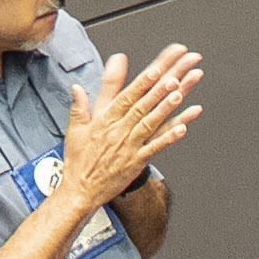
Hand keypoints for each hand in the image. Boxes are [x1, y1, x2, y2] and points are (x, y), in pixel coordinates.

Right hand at [62, 51, 196, 209]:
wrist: (80, 191)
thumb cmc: (79, 161)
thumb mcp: (75, 129)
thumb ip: (80, 106)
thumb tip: (77, 86)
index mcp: (105, 120)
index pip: (127, 94)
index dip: (143, 81)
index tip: (157, 67)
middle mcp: (118, 130)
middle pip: (143, 103)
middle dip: (161, 86)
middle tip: (177, 71)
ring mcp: (129, 146)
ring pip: (150, 122)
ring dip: (166, 107)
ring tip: (180, 92)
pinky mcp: (136, 162)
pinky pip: (155, 148)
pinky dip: (169, 137)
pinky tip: (183, 127)